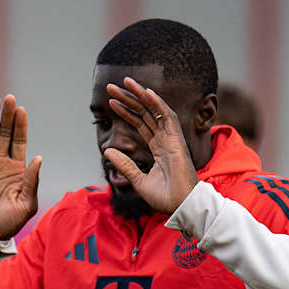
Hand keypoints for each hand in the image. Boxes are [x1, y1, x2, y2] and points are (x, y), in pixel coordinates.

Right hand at [0, 94, 42, 239]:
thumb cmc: (9, 222)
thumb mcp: (27, 203)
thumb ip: (32, 180)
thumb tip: (38, 157)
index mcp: (17, 169)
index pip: (19, 142)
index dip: (20, 126)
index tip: (21, 110)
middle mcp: (1, 164)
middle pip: (4, 134)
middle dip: (6, 117)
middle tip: (9, 98)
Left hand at [104, 77, 197, 213]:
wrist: (180, 206)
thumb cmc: (165, 197)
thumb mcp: (138, 180)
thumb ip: (125, 165)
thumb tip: (108, 150)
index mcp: (158, 148)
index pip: (140, 123)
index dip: (126, 111)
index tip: (111, 102)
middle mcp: (165, 139)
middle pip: (145, 113)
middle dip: (128, 98)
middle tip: (111, 87)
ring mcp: (172, 138)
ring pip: (154, 110)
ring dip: (140, 95)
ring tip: (125, 82)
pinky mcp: (177, 140)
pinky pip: (167, 117)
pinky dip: (157, 104)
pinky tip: (146, 92)